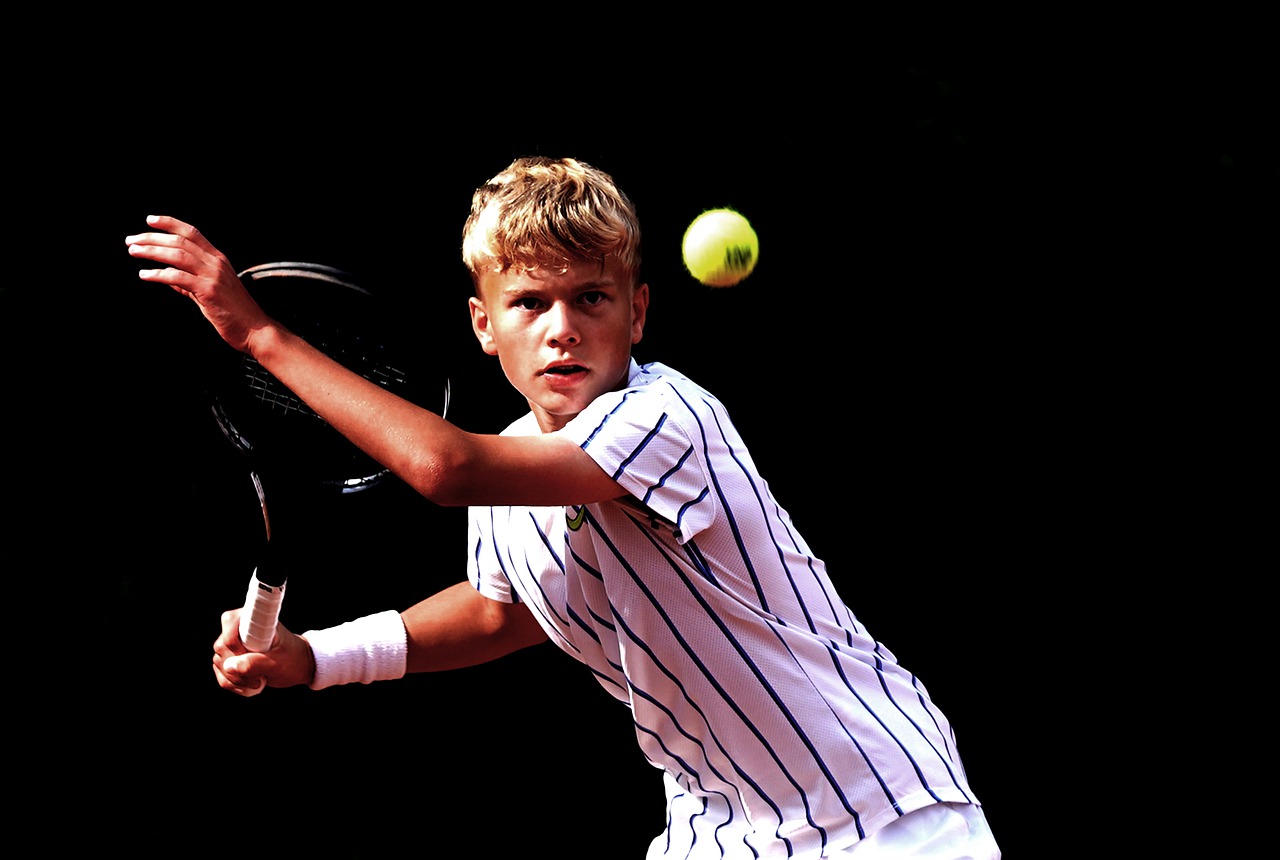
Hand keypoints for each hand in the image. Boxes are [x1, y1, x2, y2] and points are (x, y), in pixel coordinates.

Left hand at [125, 215, 270, 353]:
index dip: (170, 224)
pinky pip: (178, 277)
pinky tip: (145, 274)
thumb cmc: (234, 313)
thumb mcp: (210, 292)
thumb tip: (169, 277)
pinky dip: (159, 274)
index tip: (149, 220)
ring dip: (152, 251)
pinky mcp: (209, 291)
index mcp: (218, 259)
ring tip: (133, 251)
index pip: (192, 233)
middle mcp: (216, 263)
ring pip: (178, 255)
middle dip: (152, 238)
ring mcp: (213, 276)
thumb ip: (189, 283)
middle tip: (130, 240)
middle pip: (180, 241)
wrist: (255, 330)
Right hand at [212, 608, 315, 695]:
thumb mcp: (277, 662)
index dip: (232, 640)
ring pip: (219, 663)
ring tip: (259, 680)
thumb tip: (229, 666)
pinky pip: (222, 675)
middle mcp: (239, 629)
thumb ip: (254, 663)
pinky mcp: (230, 660)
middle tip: (260, 675)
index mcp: (253, 620)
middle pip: (221, 646)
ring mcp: (232, 646)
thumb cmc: (292, 658)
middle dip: (237, 667)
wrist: (299, 666)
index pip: (229, 620)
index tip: (247, 653)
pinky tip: (251, 685)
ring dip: (237, 679)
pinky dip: (234, 684)